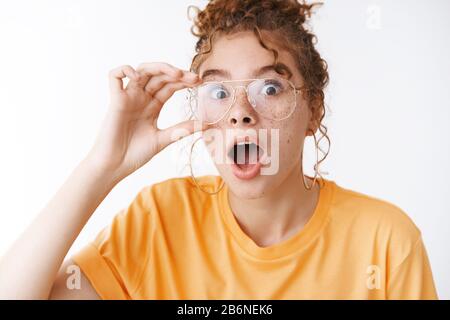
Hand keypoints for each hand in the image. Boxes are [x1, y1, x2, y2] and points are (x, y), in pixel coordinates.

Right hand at [86, 62, 205, 181]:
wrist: (116, 166)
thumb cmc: (136, 154)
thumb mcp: (164, 139)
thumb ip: (183, 130)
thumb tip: (207, 125)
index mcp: (153, 106)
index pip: (170, 86)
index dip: (184, 81)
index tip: (199, 82)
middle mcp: (141, 98)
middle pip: (159, 76)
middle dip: (177, 74)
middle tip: (194, 78)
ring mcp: (128, 97)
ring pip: (141, 70)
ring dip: (159, 67)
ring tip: (176, 74)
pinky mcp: (115, 100)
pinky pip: (114, 76)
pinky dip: (125, 70)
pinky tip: (138, 77)